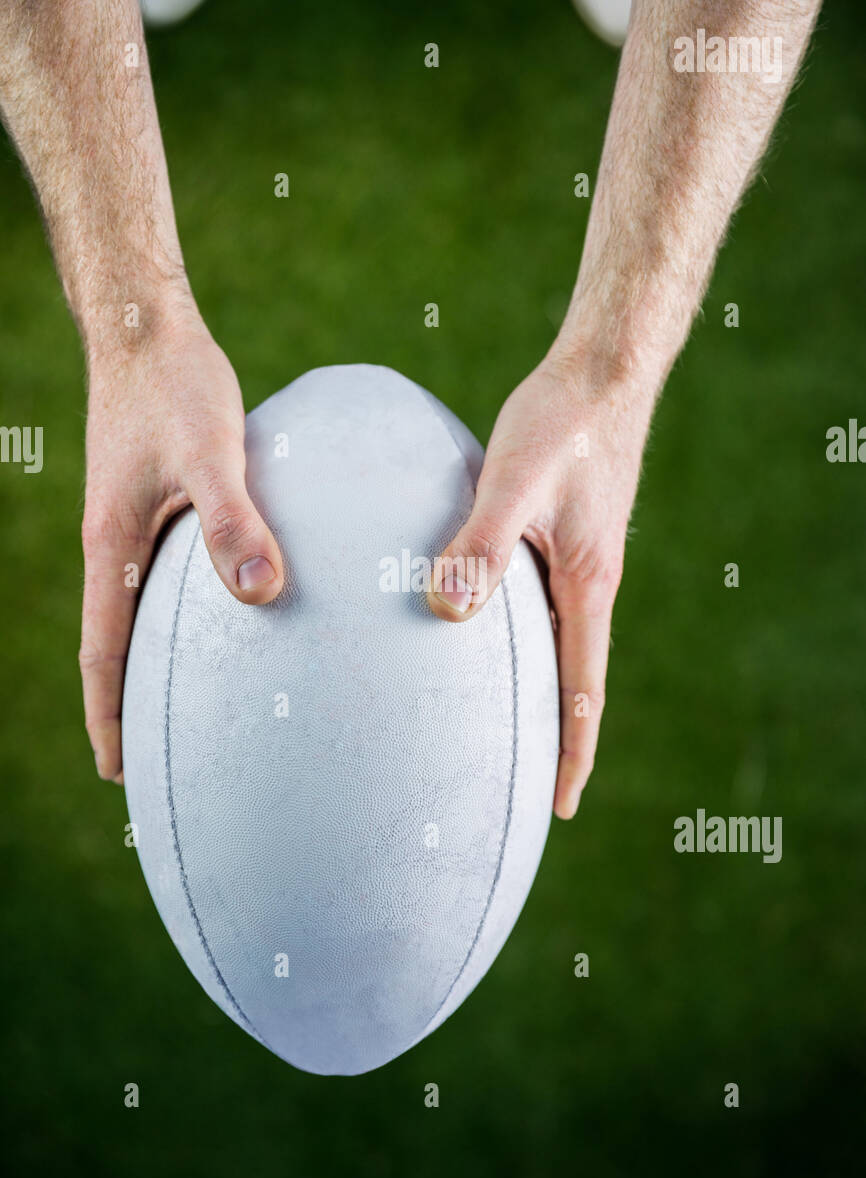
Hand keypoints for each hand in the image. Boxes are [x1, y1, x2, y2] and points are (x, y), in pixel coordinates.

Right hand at [80, 308, 284, 781]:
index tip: (117, 773)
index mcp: (112, 547)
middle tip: (155, 765)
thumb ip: (234, 519)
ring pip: (143, 613)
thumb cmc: (175, 385)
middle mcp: (117, 545)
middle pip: (117, 645)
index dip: (107, 714)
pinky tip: (230, 618)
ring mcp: (137, 525)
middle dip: (130, 707)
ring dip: (157, 663)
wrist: (148, 326)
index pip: (102, 651)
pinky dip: (187, 613)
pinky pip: (169, 576)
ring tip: (191, 709)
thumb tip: (262, 594)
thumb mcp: (211, 451)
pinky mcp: (161, 503)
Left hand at [427, 354, 651, 818]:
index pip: (584, 689)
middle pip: (574, 680)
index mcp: (587, 583)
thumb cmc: (560, 421)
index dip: (574, 750)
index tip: (561, 806)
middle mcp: (588, 582)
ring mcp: (577, 561)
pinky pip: (540, 607)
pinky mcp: (562, 538)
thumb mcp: (515, 480)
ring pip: (557, 645)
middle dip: (558, 738)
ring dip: (541, 692)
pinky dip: (521, 641)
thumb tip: (445, 610)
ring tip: (506, 735)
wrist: (602, 371)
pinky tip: (485, 640)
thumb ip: (480, 543)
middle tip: (529, 794)